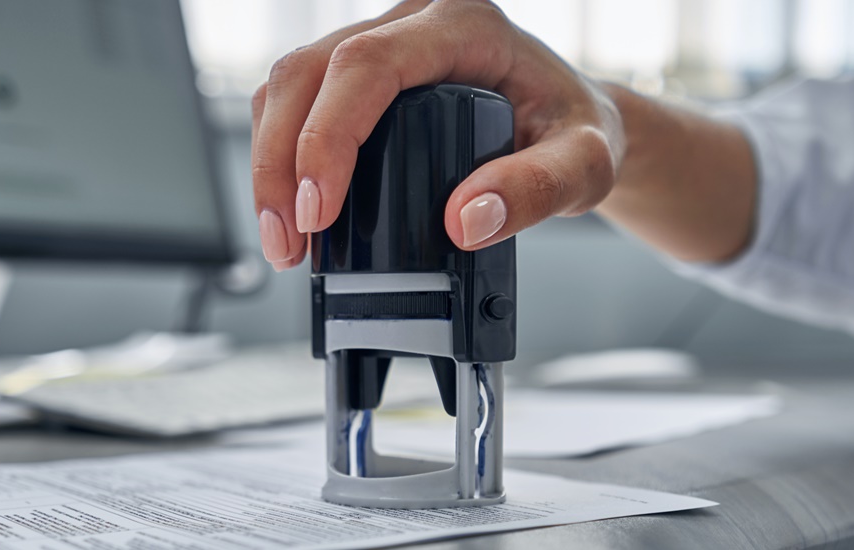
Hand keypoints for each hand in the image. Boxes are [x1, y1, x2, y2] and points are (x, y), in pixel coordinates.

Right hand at [251, 0, 624, 269]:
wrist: (571, 119)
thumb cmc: (573, 129)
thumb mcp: (584, 164)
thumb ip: (539, 189)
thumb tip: (467, 221)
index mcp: (464, 26)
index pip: (368, 66)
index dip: (329, 136)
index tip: (321, 210)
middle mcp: (412, 22)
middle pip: (309, 74)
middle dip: (281, 164)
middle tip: (290, 242)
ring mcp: (378, 42)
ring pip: (288, 86)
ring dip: (270, 165)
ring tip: (286, 241)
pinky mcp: (356, 74)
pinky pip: (295, 102)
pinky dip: (280, 159)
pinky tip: (292, 211)